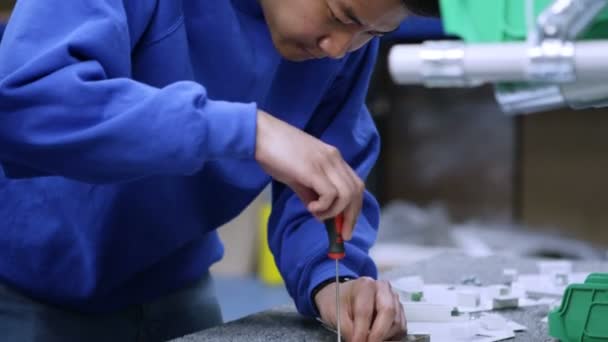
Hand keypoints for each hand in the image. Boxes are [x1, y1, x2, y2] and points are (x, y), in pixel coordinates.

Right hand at [255, 110, 363, 238]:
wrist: (259, 134)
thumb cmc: (275, 152)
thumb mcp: (298, 175)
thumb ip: (310, 192)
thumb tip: (319, 212)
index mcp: (333, 158)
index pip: (355, 185)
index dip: (354, 208)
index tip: (345, 226)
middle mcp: (334, 159)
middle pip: (357, 191)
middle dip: (351, 216)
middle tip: (341, 234)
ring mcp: (325, 163)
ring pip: (347, 194)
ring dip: (335, 212)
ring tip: (317, 215)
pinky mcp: (313, 169)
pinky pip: (331, 195)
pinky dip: (324, 207)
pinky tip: (310, 208)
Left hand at [314, 277, 405, 341]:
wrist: (344, 296)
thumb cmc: (340, 301)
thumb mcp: (337, 314)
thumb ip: (347, 329)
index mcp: (365, 285)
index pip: (365, 310)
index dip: (361, 332)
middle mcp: (383, 289)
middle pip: (388, 312)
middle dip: (378, 334)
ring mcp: (393, 299)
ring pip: (396, 322)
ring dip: (385, 336)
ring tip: (369, 339)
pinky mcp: (398, 311)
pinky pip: (400, 328)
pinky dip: (391, 337)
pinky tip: (378, 337)